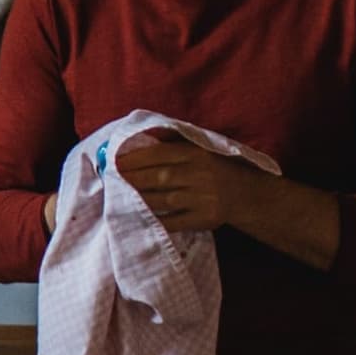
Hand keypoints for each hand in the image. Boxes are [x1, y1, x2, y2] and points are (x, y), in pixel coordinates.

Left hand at [113, 133, 251, 234]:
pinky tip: (139, 217)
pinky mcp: (205, 218)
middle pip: (159, 177)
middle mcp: (200, 174)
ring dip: (139, 199)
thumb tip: (142, 132)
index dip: (135, 158)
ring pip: (164, 199)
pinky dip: (156, 220)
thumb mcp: (200, 148)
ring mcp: (203, 198)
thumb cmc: (213, 167)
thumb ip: (174, 140)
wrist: (244, 194)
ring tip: (119, 197)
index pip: (160, 154)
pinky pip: (175, 221)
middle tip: (110, 180)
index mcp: (196, 153)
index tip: (113, 161)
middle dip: (132, 179)